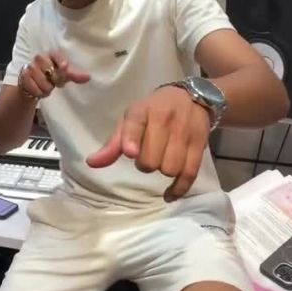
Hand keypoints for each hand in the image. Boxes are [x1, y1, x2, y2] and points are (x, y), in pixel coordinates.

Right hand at [18, 50, 89, 100]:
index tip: (65, 67)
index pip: (56, 55)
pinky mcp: (23, 76)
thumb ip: (75, 75)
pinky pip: (34, 88)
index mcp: (51, 55)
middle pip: (49, 70)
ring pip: (42, 81)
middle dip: (54, 80)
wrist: (33, 84)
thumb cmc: (51, 77)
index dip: (61, 61)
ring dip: (46, 88)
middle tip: (54, 82)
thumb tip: (88, 77)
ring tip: (45, 86)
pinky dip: (38, 92)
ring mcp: (30, 66)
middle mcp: (39, 58)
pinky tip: (38, 89)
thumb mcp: (64, 76)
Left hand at [86, 86, 210, 200]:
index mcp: (142, 111)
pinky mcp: (200, 144)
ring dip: (162, 171)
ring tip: (162, 160)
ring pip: (170, 168)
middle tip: (148, 155)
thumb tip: (91, 163)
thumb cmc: (154, 110)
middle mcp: (164, 119)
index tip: (130, 152)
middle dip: (146, 164)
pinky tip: (169, 194)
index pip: (135, 124)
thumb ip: (112, 144)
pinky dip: (179, 188)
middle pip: (151, 159)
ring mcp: (184, 132)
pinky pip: (189, 174)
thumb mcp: (131, 119)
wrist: (193, 96)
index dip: (132, 140)